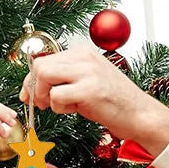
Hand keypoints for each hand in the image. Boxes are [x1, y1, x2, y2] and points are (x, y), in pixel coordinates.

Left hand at [19, 45, 168, 155]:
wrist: (140, 114)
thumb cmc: (112, 101)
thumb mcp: (85, 82)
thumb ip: (61, 79)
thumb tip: (28, 89)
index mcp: (82, 53)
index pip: (43, 59)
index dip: (31, 80)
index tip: (30, 95)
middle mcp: (84, 57)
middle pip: (40, 66)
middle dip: (34, 88)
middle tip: (43, 104)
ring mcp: (88, 72)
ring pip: (44, 76)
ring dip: (46, 97)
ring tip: (62, 106)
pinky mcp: (90, 89)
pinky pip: (56, 95)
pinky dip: (59, 107)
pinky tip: (76, 109)